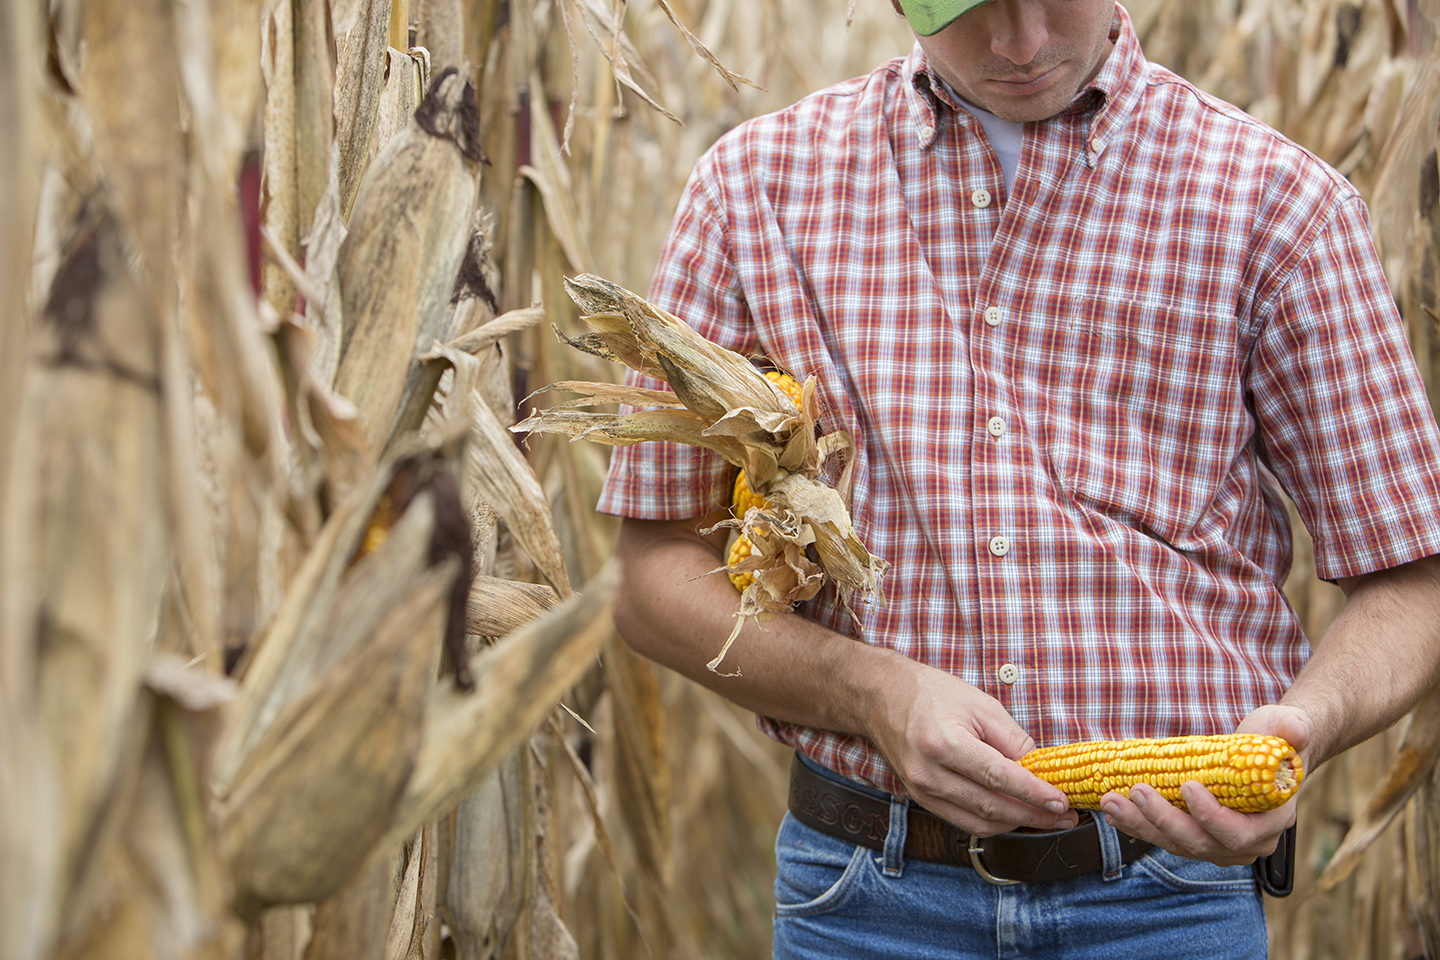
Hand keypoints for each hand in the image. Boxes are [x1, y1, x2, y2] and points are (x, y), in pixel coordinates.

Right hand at [862, 655, 1079, 835]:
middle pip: (990, 806)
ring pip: (979, 822)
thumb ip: (1013, 739)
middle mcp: (929, 773)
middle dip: (1033, 815)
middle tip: (1064, 816)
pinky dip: (993, 821)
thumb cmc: (932, 694)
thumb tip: (1042, 771)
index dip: (1033, 794)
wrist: (882, 697)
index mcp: (944, 743)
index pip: (998, 777)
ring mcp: (921, 790)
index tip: (1061, 802)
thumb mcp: (980, 704)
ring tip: (1046, 818)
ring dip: (1017, 824)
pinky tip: (1015, 815)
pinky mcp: (920, 799)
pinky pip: (963, 821)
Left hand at [1098, 706, 1311, 865]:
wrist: (1261, 754)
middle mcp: (1246, 843)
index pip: (1239, 832)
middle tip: (1137, 791)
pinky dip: (1137, 824)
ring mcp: (1218, 845)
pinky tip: (1114, 810)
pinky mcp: (1194, 839)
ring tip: (1112, 801)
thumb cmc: (1274, 739)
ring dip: (1141, 824)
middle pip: (1200, 842)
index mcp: (1271, 821)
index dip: (1212, 816)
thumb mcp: (1287, 725)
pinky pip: (1163, 838)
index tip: (1187, 786)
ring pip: (1175, 844)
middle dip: (1164, 819)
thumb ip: (1292, 727)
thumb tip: (1295, 730)